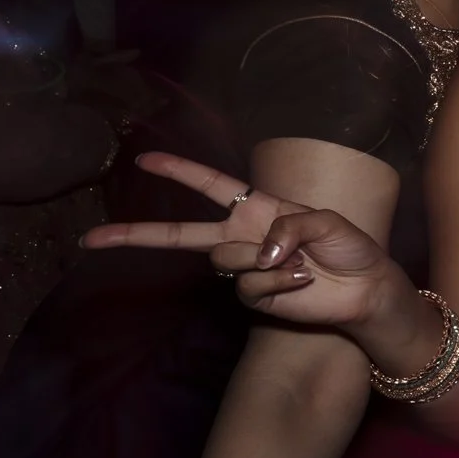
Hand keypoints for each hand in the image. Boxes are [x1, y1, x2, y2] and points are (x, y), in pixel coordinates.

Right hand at [82, 152, 410, 336]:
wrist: (367, 288)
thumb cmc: (350, 246)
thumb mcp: (326, 221)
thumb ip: (290, 226)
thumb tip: (259, 254)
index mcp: (258, 207)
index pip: (212, 185)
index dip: (180, 171)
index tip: (144, 159)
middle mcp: (243, 236)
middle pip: (179, 233)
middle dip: (135, 234)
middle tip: (91, 237)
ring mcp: (245, 268)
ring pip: (225, 260)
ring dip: (266, 260)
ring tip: (300, 262)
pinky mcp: (253, 297)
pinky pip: (250, 286)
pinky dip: (279, 282)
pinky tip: (302, 281)